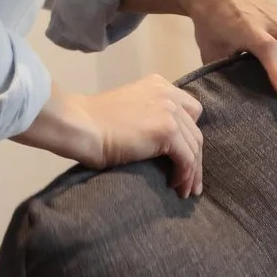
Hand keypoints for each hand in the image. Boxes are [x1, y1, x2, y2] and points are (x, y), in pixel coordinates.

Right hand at [22, 73, 203, 197]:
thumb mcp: (129, 111)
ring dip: (191, 172)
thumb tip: (161, 143)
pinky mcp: (167, 130)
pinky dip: (183, 175)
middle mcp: (168, 94)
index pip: (189, 112)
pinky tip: (174, 185)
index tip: (184, 157)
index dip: (188, 136)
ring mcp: (169, 111)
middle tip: (191, 182)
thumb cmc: (93, 123)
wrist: (81, 126)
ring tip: (185, 191)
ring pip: (194, 147)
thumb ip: (148, 116)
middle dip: (195, 159)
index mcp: (158, 85)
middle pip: (194, 131)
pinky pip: (186, 158)